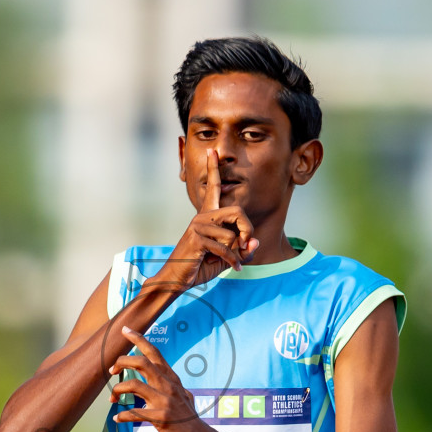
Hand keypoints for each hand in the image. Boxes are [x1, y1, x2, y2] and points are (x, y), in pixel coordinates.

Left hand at [110, 326, 215, 431]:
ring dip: (118, 390)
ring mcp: (165, 401)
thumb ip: (172, 385)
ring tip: (112, 399)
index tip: (125, 329)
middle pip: (141, 363)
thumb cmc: (189, 420)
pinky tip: (117, 418)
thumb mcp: (183, 396)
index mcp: (171, 379)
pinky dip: (123, 415)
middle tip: (112, 370)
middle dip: (122, 362)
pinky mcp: (161, 418)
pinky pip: (135, 413)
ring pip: (134, 385)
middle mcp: (168, 386)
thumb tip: (166, 379)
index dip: (138, 339)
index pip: (154, 353)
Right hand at [157, 150, 259, 287]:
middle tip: (247, 244)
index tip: (212, 151)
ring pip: (232, 234)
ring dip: (237, 252)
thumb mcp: (227, 257)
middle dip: (247, 228)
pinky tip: (235, 269)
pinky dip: (233, 261)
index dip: (213, 169)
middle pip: (237, 211)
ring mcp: (197, 226)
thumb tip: (255, 241)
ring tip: (232, 261)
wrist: (177, 280)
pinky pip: (225, 248)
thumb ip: (242, 250)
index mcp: (207, 216)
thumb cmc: (201, 266)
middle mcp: (202, 216)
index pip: (213, 188)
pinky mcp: (196, 238)